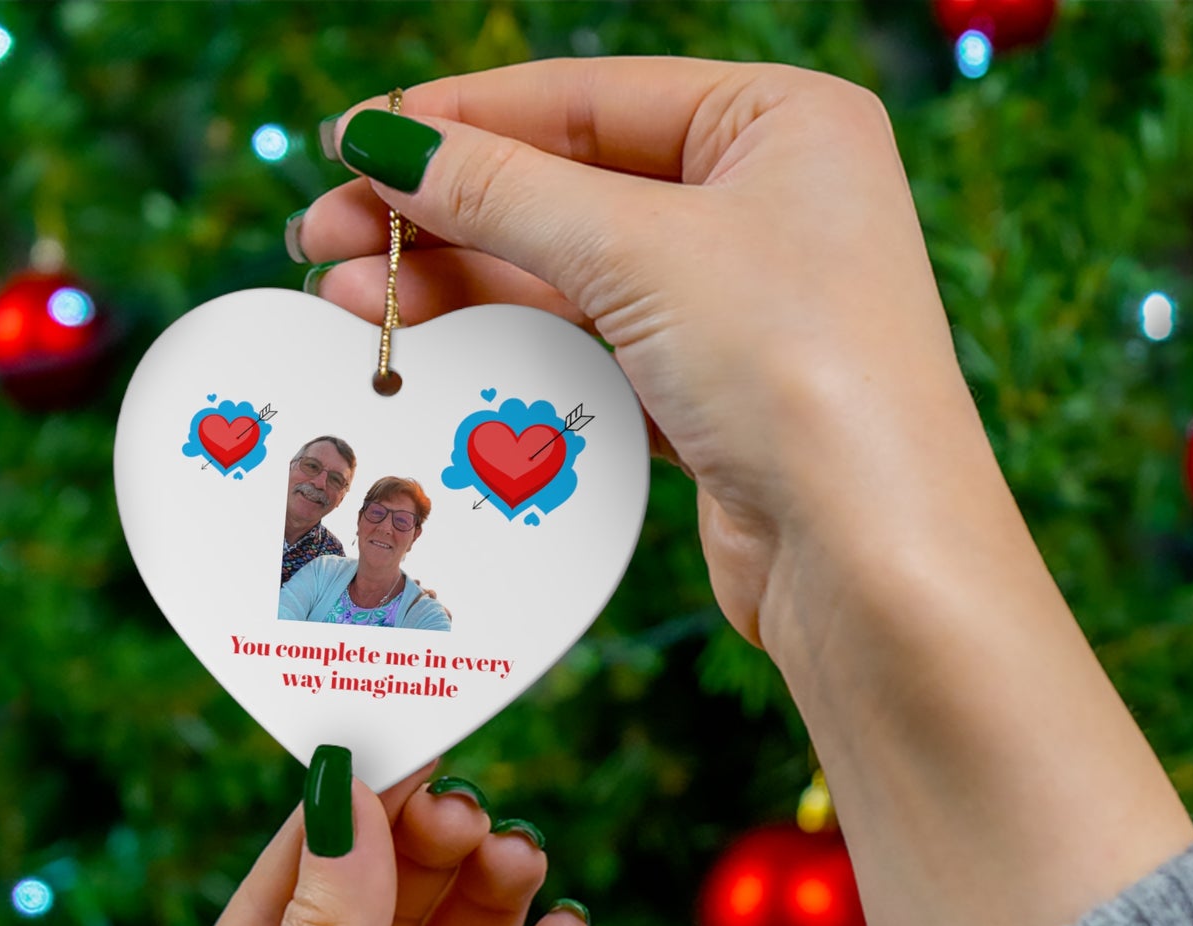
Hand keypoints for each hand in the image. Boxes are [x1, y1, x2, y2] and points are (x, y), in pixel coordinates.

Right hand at [293, 57, 989, 650]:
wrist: (869, 559)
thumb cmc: (796, 371)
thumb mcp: (639, 251)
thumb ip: (504, 191)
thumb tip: (386, 141)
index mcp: (782, 123)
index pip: (588, 99)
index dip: (460, 119)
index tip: (351, 140)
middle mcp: (768, 204)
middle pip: (569, 187)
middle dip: (443, 213)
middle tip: (323, 236)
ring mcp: (741, 304)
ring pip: (573, 275)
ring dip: (463, 284)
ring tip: (348, 300)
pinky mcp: (714, 394)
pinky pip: (594, 348)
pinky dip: (515, 347)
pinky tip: (433, 349)